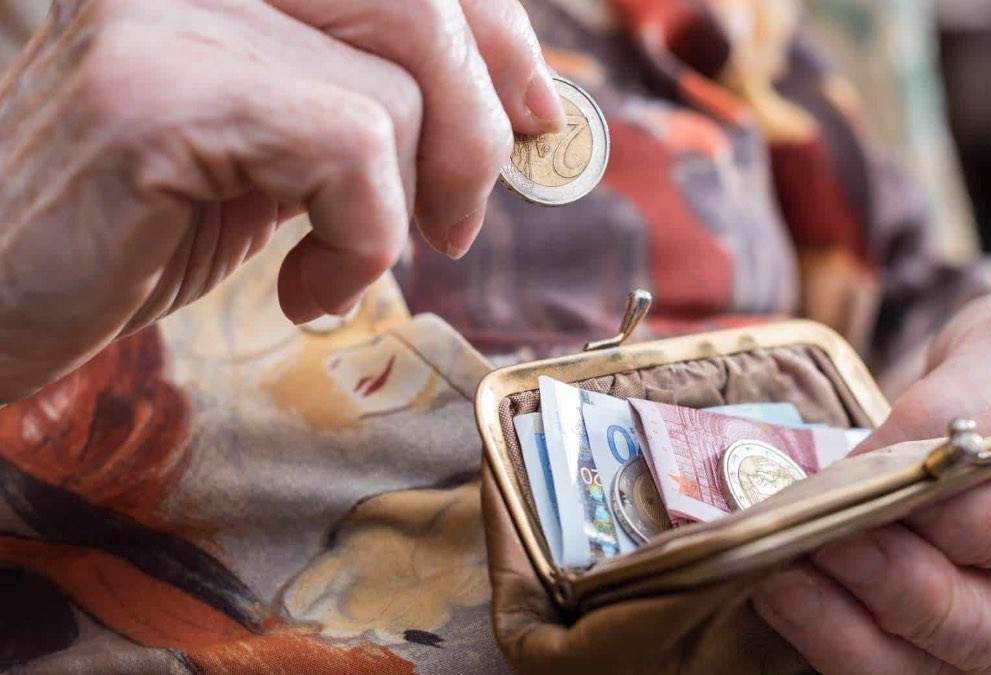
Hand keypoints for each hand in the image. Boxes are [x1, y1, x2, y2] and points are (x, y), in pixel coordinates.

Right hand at [0, 0, 563, 402]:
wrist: (3, 297)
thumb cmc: (145, 224)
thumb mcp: (280, 143)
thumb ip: (374, 99)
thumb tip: (517, 105)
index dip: (495, 33)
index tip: (533, 113)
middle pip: (421, 9)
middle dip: (474, 134)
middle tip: (454, 226)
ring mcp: (167, 6)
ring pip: (395, 93)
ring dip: (400, 211)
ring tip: (337, 267)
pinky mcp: (154, 89)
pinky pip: (349, 151)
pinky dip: (360, 243)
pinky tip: (304, 288)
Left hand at [755, 286, 990, 673]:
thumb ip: (945, 414)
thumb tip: (861, 481)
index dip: (987, 527)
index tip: (895, 495)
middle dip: (913, 596)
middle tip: (825, 544)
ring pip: (963, 671)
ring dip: (860, 635)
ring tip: (783, 580)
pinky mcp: (975, 643)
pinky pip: (913, 666)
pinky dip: (844, 639)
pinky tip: (788, 595)